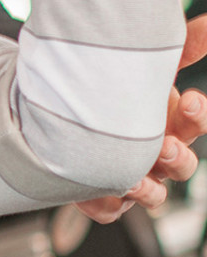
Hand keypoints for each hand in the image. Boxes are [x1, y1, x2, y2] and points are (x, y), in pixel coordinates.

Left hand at [75, 14, 206, 221]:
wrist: (64, 115)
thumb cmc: (114, 91)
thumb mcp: (142, 66)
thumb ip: (177, 46)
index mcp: (172, 122)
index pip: (197, 123)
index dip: (199, 115)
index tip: (192, 100)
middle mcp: (157, 154)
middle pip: (182, 166)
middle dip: (177, 159)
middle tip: (164, 145)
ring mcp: (133, 178)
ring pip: (152, 195)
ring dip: (147, 190)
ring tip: (132, 178)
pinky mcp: (103, 198)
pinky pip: (108, 210)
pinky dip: (104, 204)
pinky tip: (96, 193)